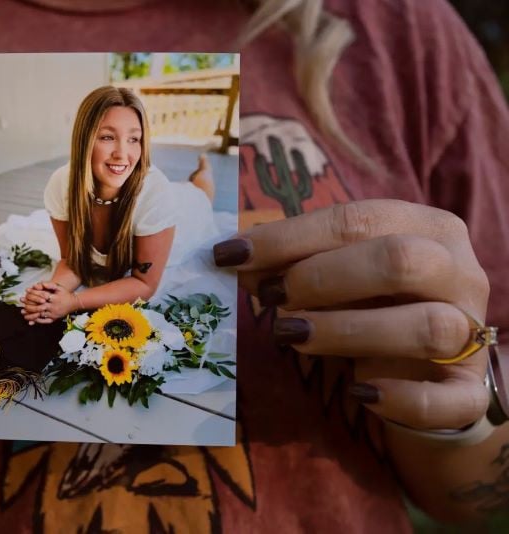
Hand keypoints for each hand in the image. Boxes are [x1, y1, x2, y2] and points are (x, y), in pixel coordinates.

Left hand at [21, 281, 76, 323]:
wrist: (74, 303)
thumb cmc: (65, 294)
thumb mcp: (59, 287)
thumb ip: (50, 284)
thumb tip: (39, 284)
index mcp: (54, 298)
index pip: (41, 297)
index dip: (32, 295)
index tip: (25, 293)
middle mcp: (53, 307)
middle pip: (39, 307)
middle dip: (29, 306)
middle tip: (22, 304)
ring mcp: (54, 314)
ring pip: (40, 315)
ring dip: (31, 314)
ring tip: (23, 313)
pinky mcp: (54, 319)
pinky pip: (44, 321)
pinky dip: (37, 320)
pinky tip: (31, 320)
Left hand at [215, 200, 490, 429]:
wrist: (422, 368)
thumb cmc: (371, 304)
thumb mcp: (333, 274)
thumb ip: (290, 263)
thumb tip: (236, 258)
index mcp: (426, 227)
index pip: (357, 219)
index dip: (288, 237)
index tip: (231, 254)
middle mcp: (459, 271)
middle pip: (400, 260)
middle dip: (323, 277)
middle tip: (271, 296)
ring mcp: (472, 332)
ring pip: (425, 326)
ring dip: (347, 331)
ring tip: (290, 334)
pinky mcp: (469, 391)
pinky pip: (446, 400)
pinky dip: (399, 398)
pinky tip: (358, 391)